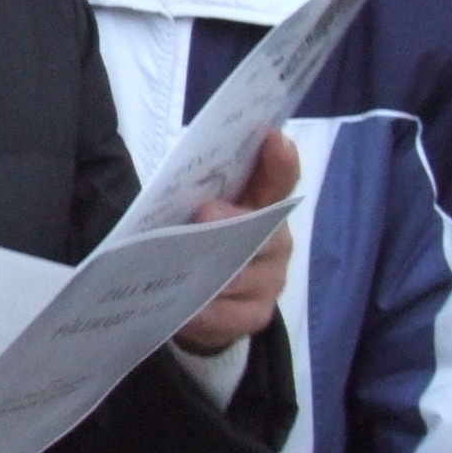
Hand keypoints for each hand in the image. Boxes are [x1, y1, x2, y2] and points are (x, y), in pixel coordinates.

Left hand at [172, 130, 298, 354]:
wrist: (203, 300)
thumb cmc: (200, 240)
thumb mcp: (197, 209)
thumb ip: (196, 193)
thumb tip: (171, 183)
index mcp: (263, 204)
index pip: (280, 178)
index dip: (279, 159)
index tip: (270, 137)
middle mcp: (275, 241)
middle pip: (266, 231)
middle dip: (233, 220)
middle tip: (204, 213)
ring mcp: (270, 280)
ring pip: (248, 276)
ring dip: (216, 270)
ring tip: (183, 264)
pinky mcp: (256, 315)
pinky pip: (233, 315)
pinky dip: (209, 312)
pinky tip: (188, 309)